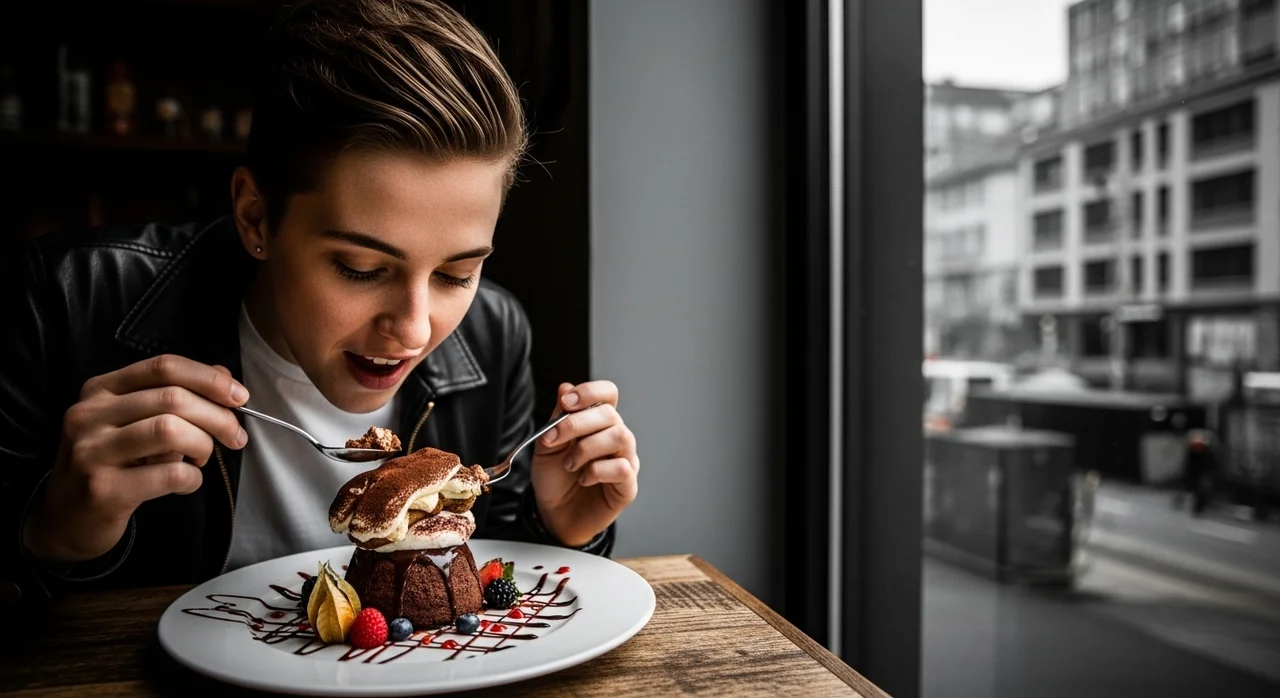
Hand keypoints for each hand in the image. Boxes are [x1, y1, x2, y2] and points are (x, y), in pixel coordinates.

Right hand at [22, 355, 249, 562]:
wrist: (67, 517)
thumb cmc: (111, 463)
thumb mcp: (132, 420)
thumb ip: (174, 394)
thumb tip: (224, 378)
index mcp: (100, 390)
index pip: (164, 367)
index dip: (209, 378)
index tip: (239, 396)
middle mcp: (89, 415)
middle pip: (173, 398)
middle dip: (218, 417)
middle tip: (235, 436)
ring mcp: (92, 452)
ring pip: (172, 431)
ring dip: (203, 445)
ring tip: (202, 459)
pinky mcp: (103, 489)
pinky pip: (170, 474)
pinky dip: (192, 479)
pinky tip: (185, 483)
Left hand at [529, 381, 638, 547]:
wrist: (553, 514)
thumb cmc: (554, 478)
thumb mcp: (547, 444)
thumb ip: (558, 417)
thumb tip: (565, 387)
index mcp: (598, 423)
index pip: (608, 394)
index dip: (590, 392)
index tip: (567, 402)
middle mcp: (616, 437)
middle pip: (610, 414)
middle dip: (576, 423)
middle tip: (553, 439)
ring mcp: (625, 460)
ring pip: (620, 436)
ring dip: (587, 447)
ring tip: (569, 463)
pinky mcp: (627, 486)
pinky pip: (622, 468)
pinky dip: (597, 471)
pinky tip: (584, 479)